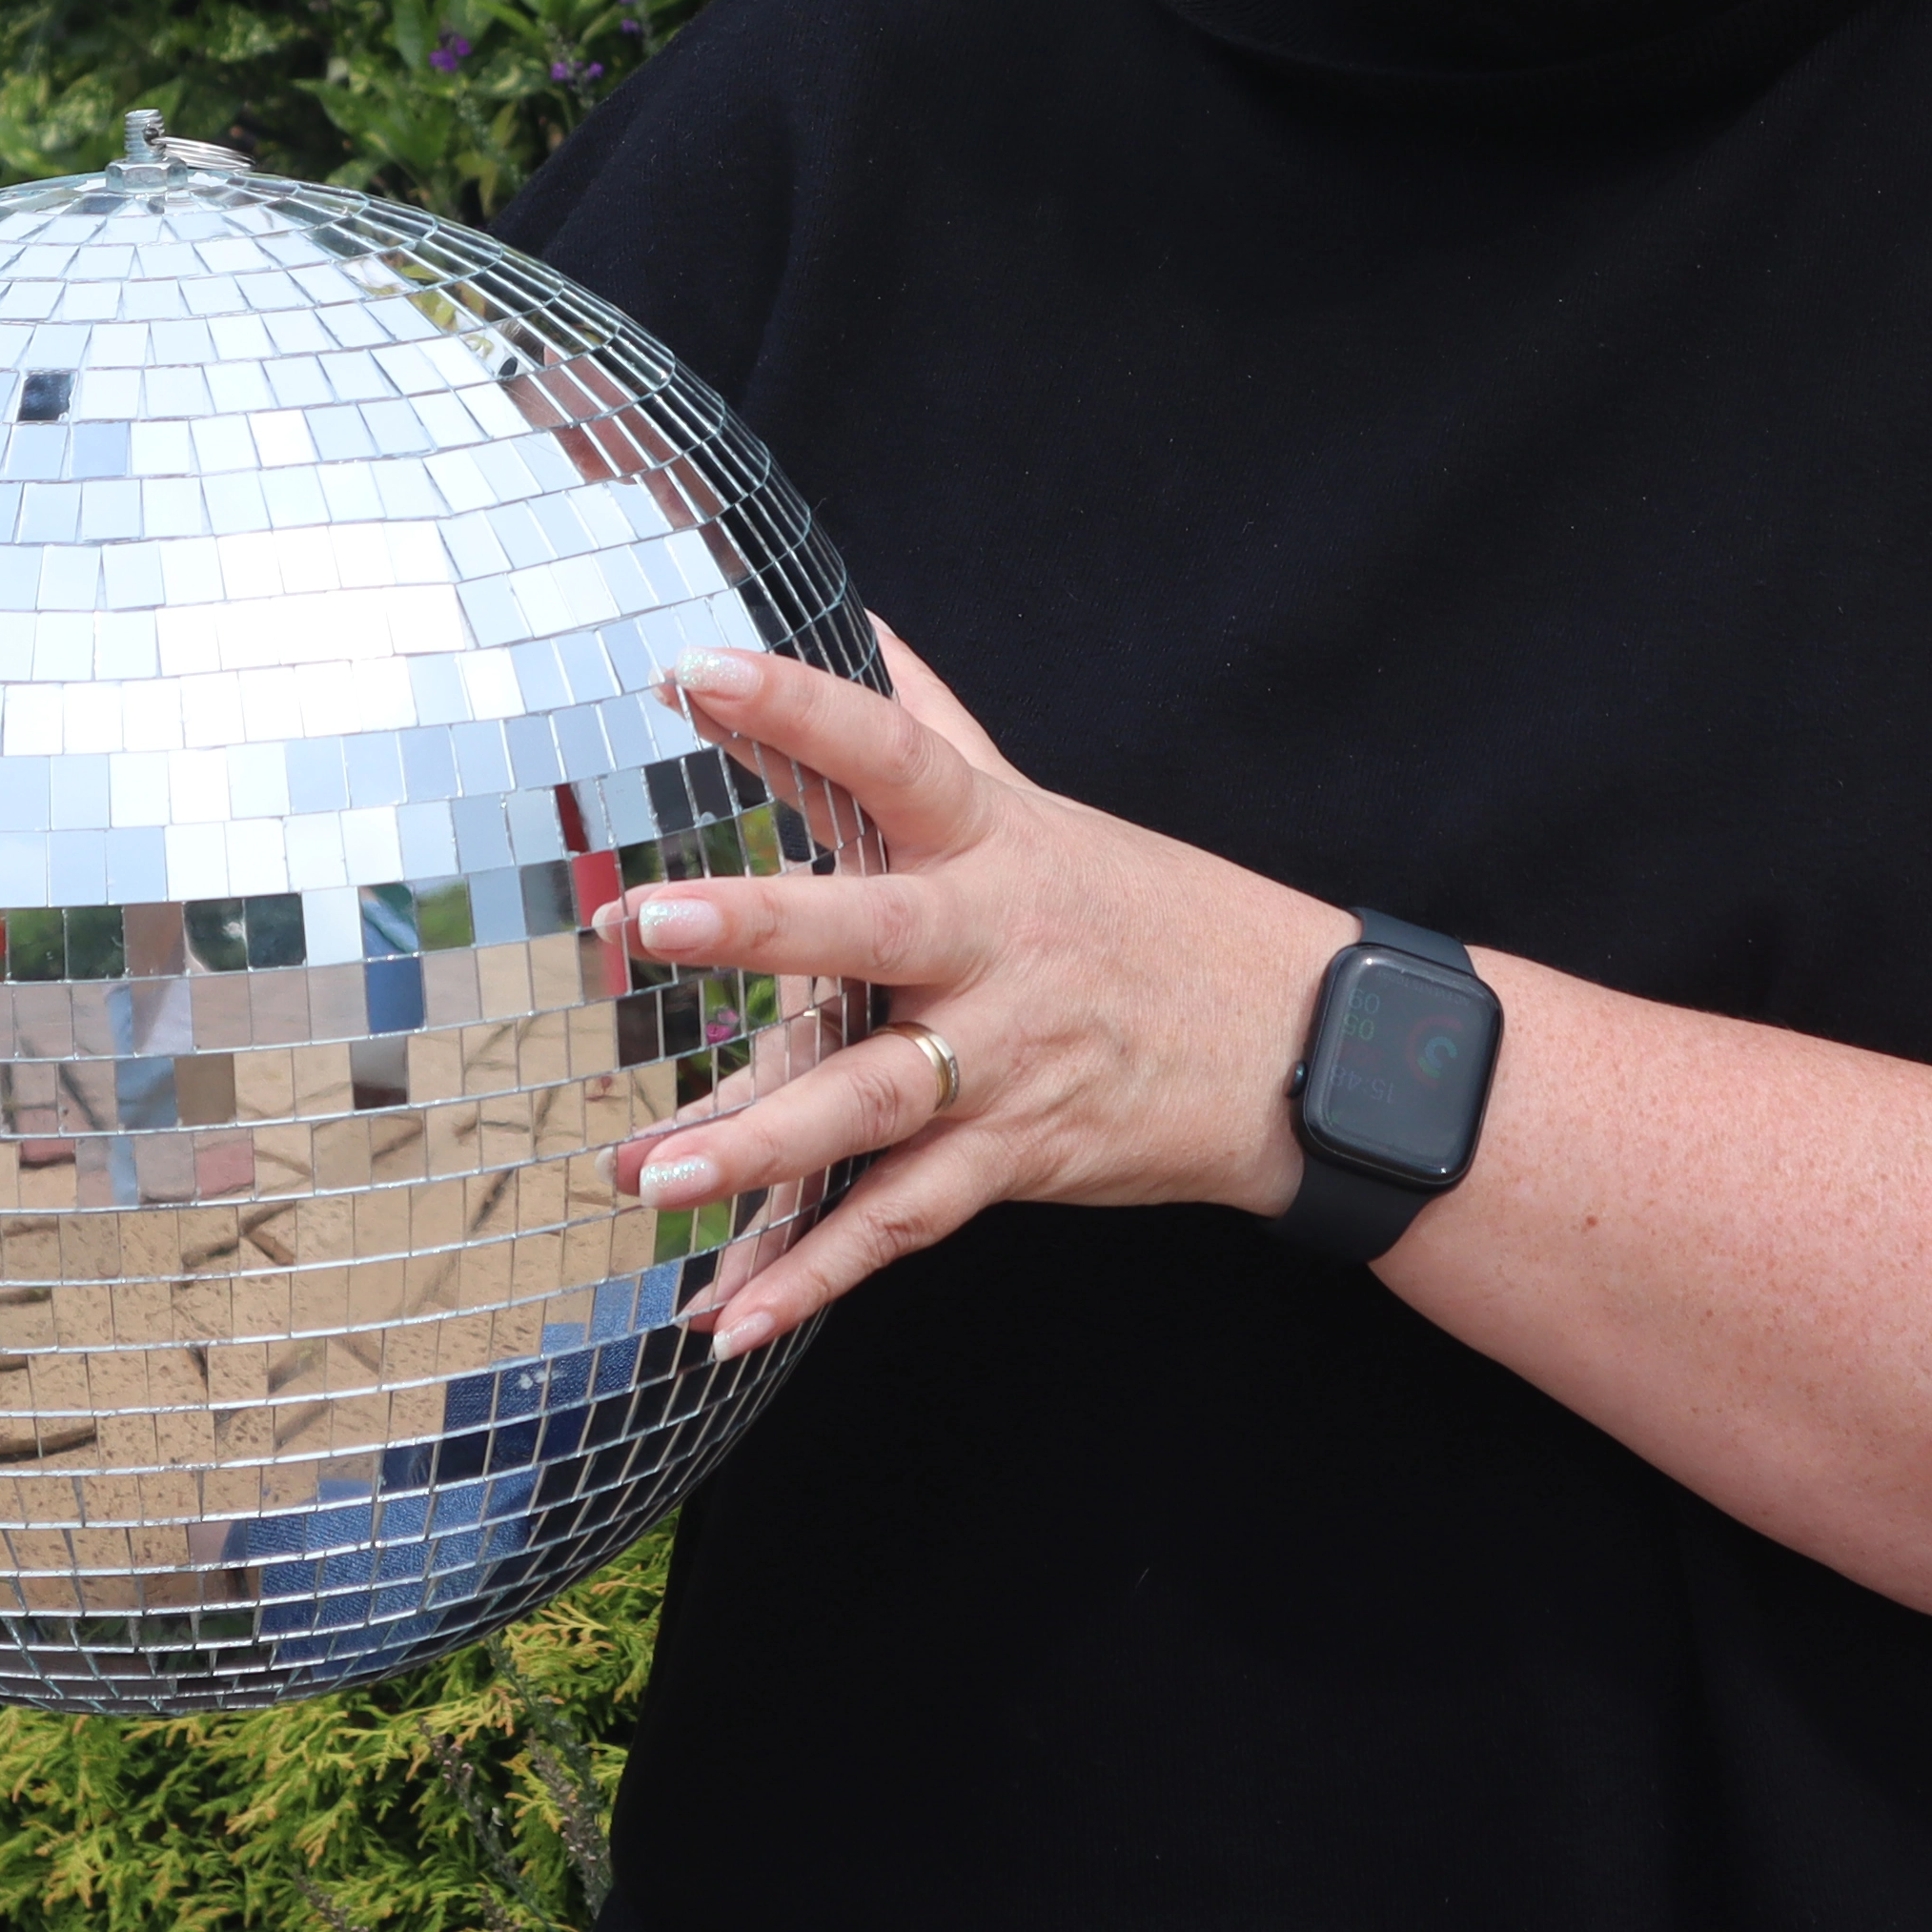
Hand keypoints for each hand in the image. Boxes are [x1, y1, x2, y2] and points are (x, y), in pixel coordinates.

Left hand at [598, 630, 1347, 1350]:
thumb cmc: (1136, 910)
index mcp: (990, 838)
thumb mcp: (1035, 805)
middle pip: (869, 929)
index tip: (695, 671)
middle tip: (642, 922)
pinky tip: (721, 1319)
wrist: (1290, 1041)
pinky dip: (811, 1274)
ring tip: (647, 1173)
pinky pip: (900, 1221)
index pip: (891, 752)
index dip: (799, 708)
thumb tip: (852, 611)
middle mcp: (993, 943)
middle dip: (757, 928)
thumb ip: (930, 716)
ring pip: (870, 1100)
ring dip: (756, 1142)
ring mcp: (1004, 1058)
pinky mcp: (1012, 1156)